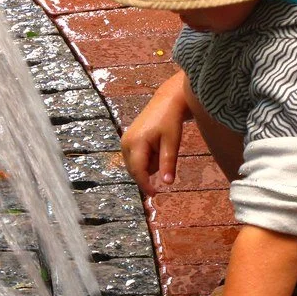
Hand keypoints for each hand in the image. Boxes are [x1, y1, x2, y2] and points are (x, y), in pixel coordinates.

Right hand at [121, 73, 190, 195]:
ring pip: (136, 165)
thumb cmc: (171, 120)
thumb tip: (167, 184)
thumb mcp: (172, 143)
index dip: (145, 184)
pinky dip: (147, 158)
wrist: (167, 101)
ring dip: (149, 164)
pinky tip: (156, 145)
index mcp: (135, 143)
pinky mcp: (127, 140)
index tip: (155, 194)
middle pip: (135, 170)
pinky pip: (136, 158)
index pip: (138, 171)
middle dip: (150, 171)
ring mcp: (124, 141)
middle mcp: (125, 143)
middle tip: (165, 154)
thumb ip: (168, 164)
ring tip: (161, 147)